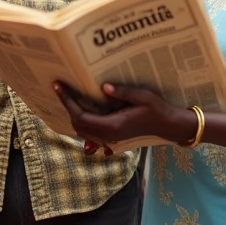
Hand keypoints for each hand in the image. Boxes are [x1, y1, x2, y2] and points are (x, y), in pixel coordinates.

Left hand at [53, 82, 191, 151]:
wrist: (168, 126)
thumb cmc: (156, 109)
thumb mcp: (141, 96)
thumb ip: (122, 93)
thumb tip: (102, 87)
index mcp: (113, 126)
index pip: (80, 116)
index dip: (67, 101)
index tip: (58, 86)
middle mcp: (108, 135)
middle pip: (77, 123)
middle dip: (67, 105)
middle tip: (60, 87)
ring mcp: (109, 138)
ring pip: (82, 129)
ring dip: (73, 113)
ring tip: (67, 94)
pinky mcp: (112, 136)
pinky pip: (90, 131)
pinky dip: (81, 120)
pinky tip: (80, 107)